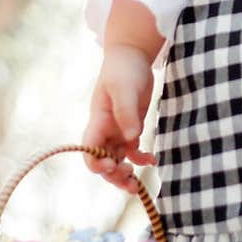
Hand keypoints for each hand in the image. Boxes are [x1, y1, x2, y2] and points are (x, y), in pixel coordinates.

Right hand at [82, 46, 156, 194]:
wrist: (132, 56)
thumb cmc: (124, 70)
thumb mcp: (124, 88)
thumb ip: (126, 112)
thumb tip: (131, 138)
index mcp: (98, 121)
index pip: (89, 149)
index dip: (97, 163)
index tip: (112, 166)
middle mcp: (105, 130)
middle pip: (103, 161)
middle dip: (113, 176)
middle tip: (131, 183)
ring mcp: (118, 130)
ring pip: (116, 160)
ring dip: (124, 174)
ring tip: (138, 185)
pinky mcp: (131, 127)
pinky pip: (132, 150)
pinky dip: (140, 159)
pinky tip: (152, 160)